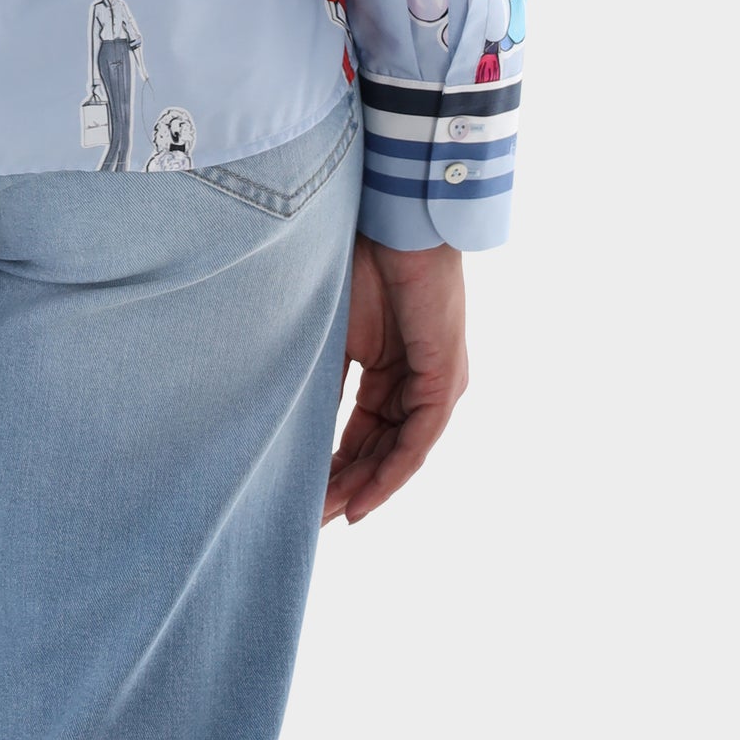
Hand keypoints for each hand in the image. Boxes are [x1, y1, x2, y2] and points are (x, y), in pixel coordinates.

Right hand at [323, 237, 466, 526]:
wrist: (391, 221)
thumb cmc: (358, 262)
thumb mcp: (333, 335)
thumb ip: (324, 380)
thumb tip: (294, 424)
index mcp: (391, 370)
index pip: (364, 432)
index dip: (336, 465)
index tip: (303, 494)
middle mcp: (418, 383)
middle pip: (383, 450)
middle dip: (348, 485)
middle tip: (310, 518)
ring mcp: (436, 384)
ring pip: (401, 453)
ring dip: (366, 487)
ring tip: (329, 515)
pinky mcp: (446, 380)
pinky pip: (419, 441)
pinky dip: (391, 473)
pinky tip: (363, 497)